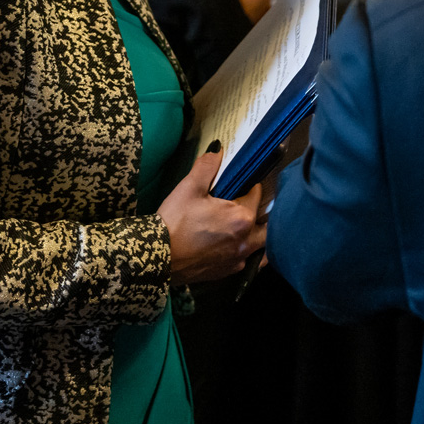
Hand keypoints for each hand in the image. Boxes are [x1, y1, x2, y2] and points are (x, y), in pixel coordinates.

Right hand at [158, 147, 266, 285]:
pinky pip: (244, 261)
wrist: (158, 257)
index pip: (257, 197)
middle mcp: (246, 241)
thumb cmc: (175, 220)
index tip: (246, 184)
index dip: (252, 188)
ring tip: (247, 228)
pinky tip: (233, 246)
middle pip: (266, 226)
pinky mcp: (226, 272)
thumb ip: (207, 166)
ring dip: (257, 236)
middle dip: (262, 215)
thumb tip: (218, 150)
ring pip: (259, 247)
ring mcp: (237, 259)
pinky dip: (244, 252)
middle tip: (248, 206)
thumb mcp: (189, 187)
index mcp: (242, 218)